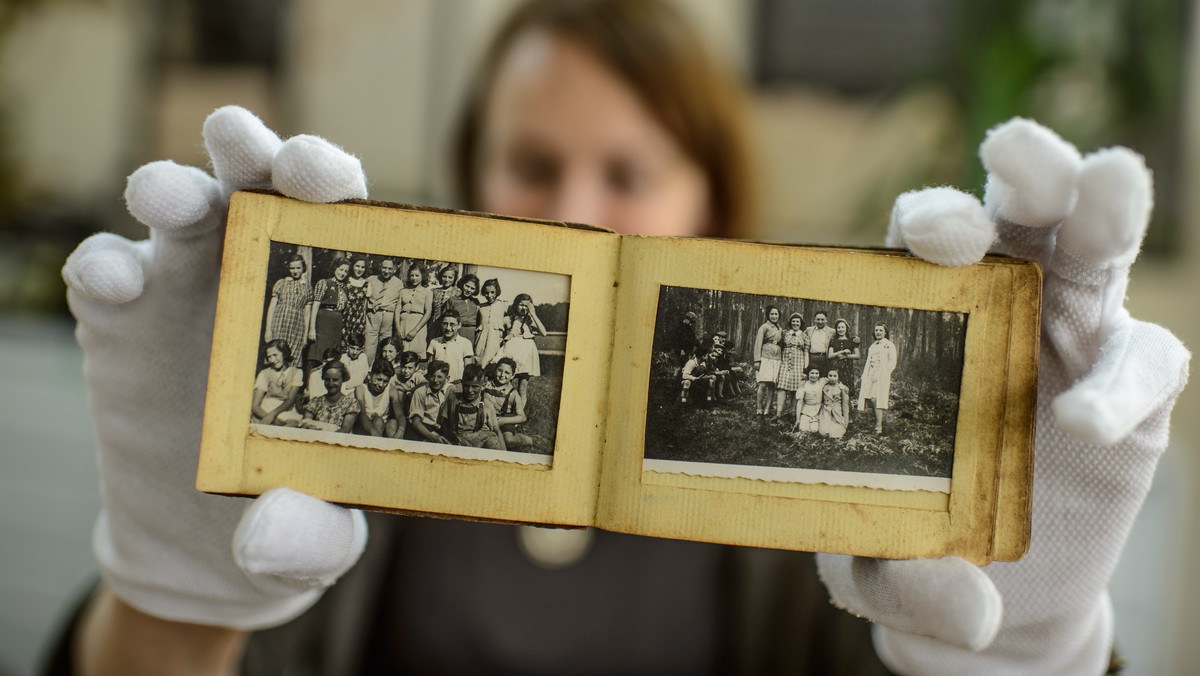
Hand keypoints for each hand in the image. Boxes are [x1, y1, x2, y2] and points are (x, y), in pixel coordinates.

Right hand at [63, 106, 369, 629]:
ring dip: (170, 187)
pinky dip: (103, 267)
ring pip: (174, 209)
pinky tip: (117, 286)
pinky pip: (102, 274)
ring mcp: (184, 293)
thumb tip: (270, 536)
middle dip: (248, 149)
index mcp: (332, 299)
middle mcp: (260, 276)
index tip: (326, 177)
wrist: (213, 551)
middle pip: (254, 184)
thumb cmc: (298, 517)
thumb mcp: (319, 537)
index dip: (330, 180)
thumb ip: (307, 536)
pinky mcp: (119, 325)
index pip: (337, 216)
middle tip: (243, 141)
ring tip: (172, 201)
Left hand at [817, 118, 1189, 673]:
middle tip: (1014, 150)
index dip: (929, 220)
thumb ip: (900, 578)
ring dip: (1104, 207)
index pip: (922, 242)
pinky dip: (1128, 380)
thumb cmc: (907, 552)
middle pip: (1016, 212)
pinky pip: (1146, 360)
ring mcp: (1069, 340)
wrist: (987, 601)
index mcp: (916, 319)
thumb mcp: (876, 568)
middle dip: (1024, 171)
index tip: (928, 235)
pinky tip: (1093, 421)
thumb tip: (971, 606)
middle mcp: (995, 308)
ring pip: (1094, 250)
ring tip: (1112, 181)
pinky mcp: (1131, 390)